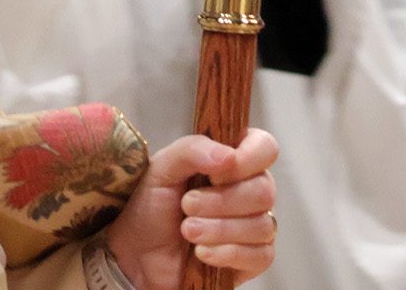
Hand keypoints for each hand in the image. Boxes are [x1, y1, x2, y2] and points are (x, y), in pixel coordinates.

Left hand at [105, 129, 278, 288]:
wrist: (140, 254)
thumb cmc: (153, 207)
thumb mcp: (162, 168)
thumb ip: (192, 150)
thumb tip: (229, 156)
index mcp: (233, 161)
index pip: (264, 147)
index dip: (246, 159)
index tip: (216, 173)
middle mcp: (250, 190)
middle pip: (264, 190)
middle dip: (221, 201)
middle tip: (187, 206)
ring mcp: (256, 225)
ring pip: (262, 225)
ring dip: (218, 229)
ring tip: (188, 230)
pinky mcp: (255, 258)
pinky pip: (260, 256)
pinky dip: (226, 253)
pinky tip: (201, 253)